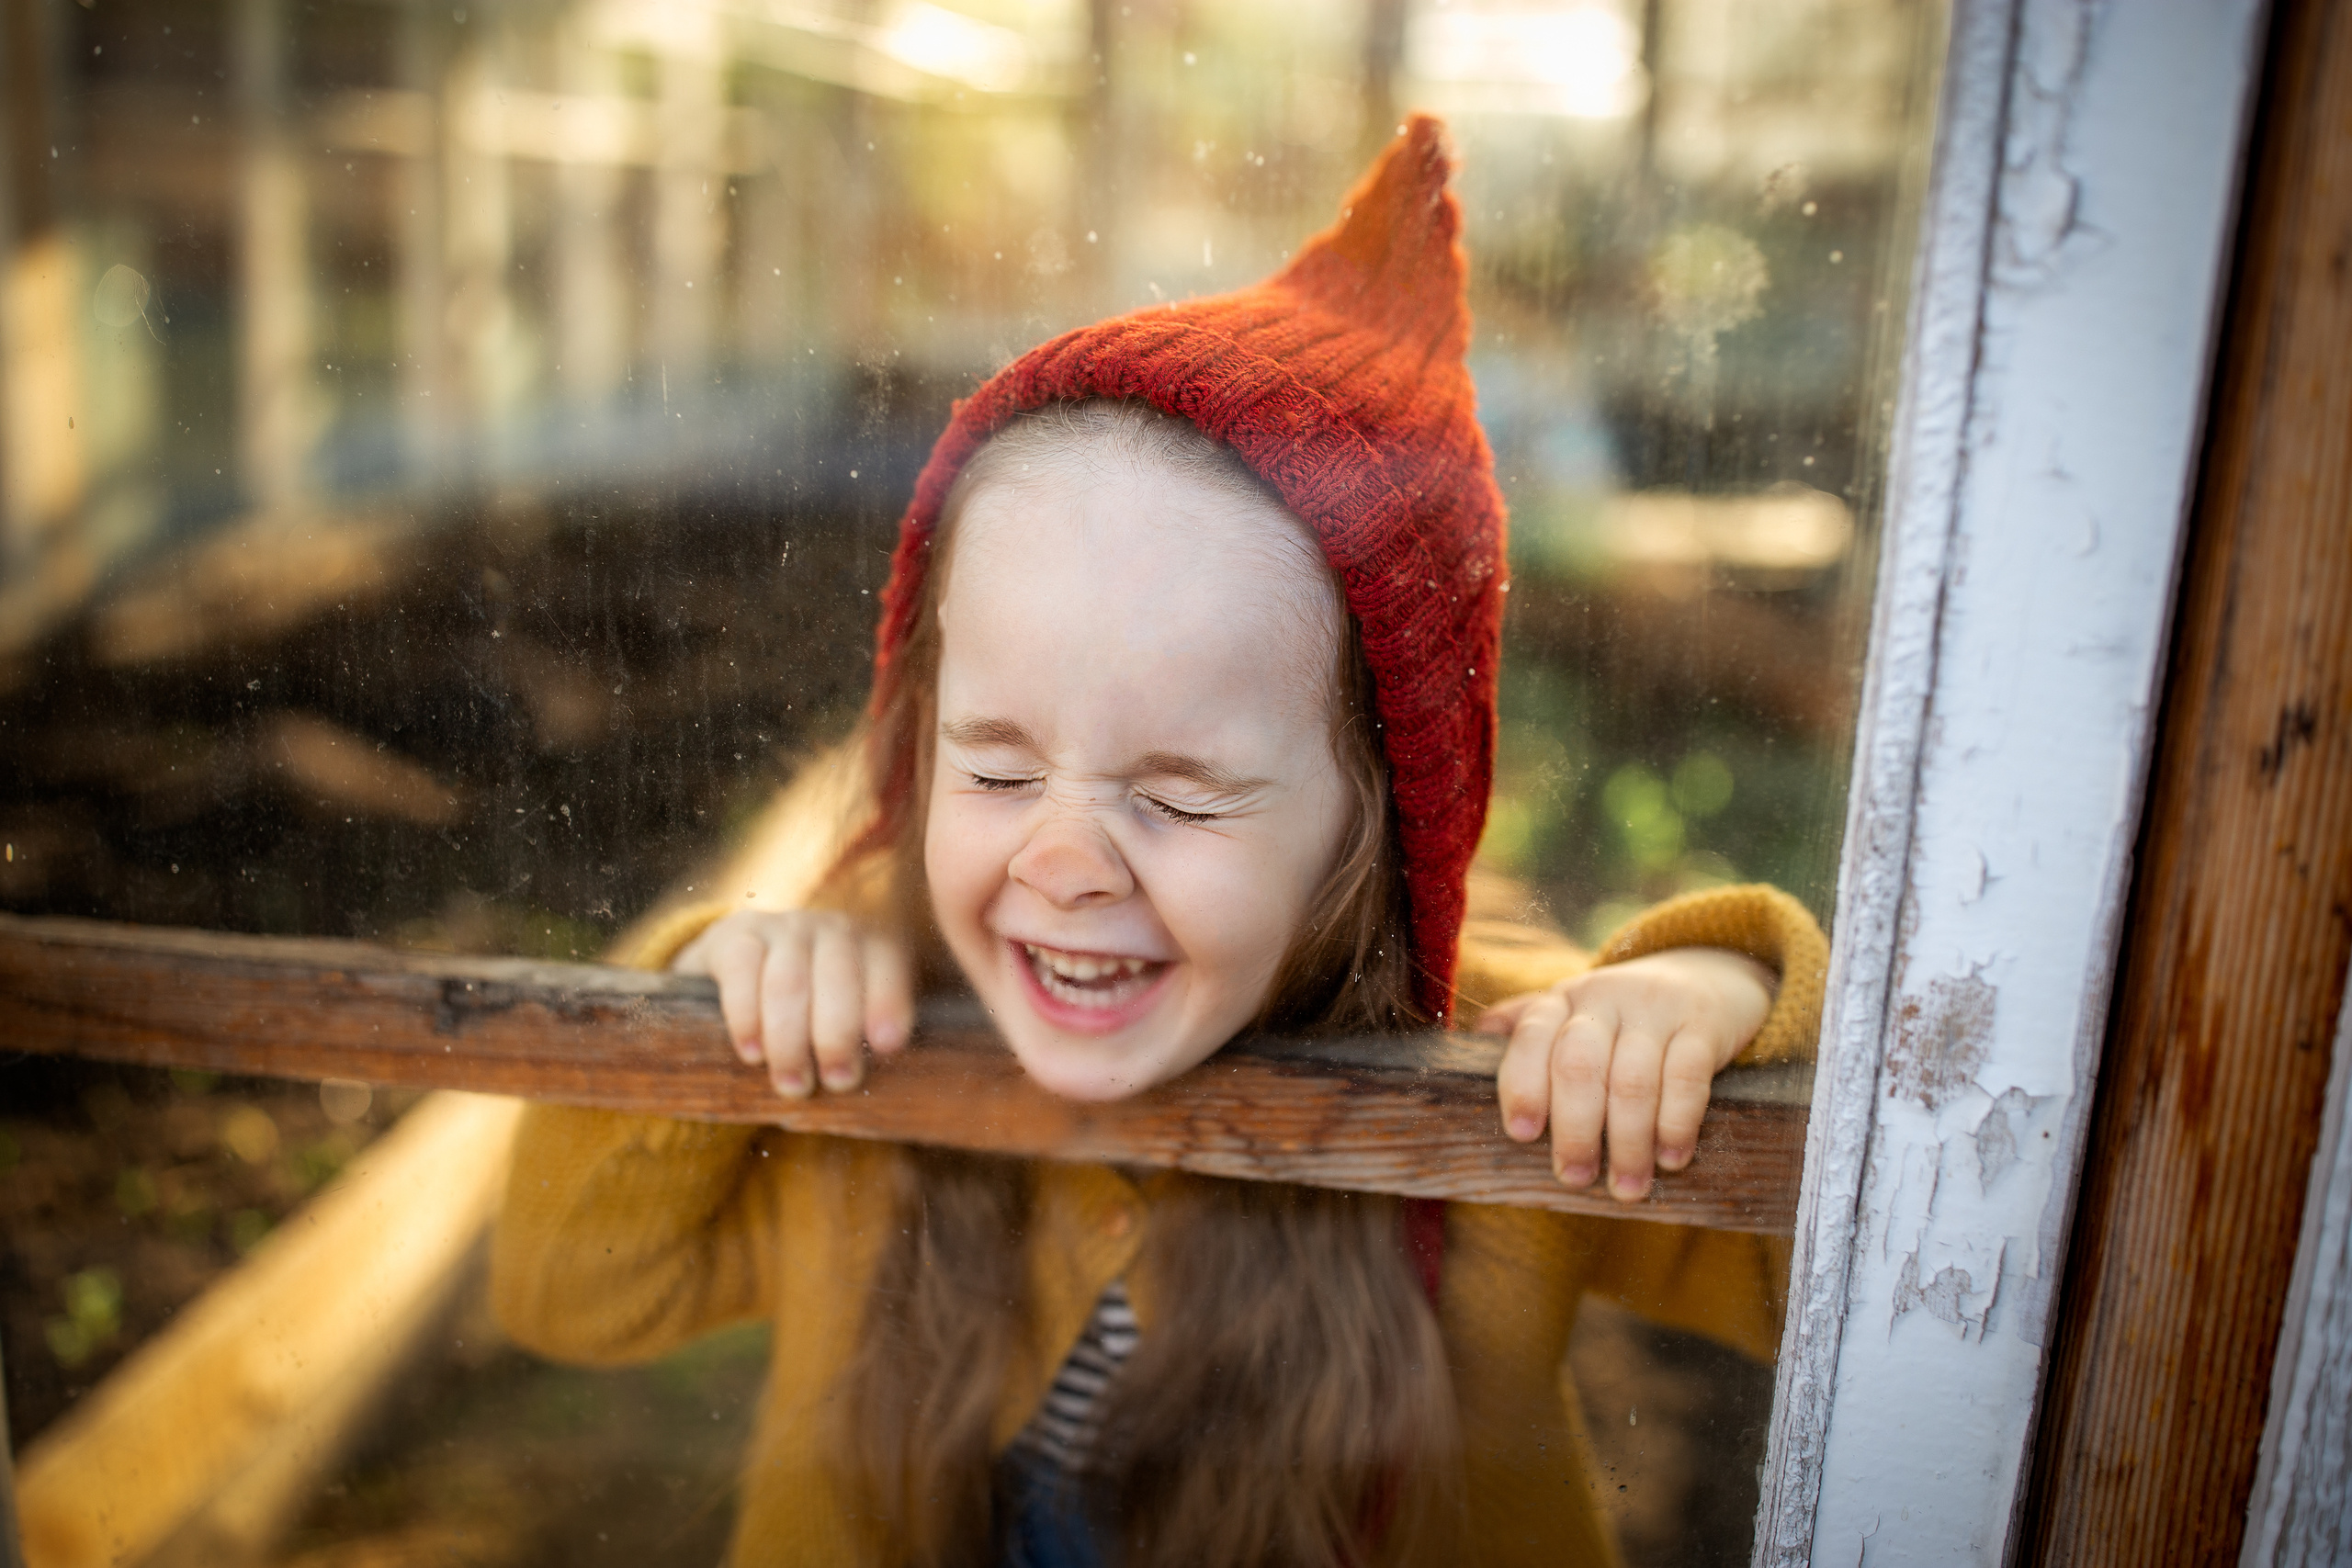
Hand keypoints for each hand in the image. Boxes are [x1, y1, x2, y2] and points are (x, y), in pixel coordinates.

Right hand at [672, 909, 913, 1099]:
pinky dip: (746, 1017)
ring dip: (790, 1040)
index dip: (888, 1003)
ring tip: (793, 1084)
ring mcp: (786, 927)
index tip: (887, 1046)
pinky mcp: (738, 933)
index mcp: (877, 944)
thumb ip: (873, 1039)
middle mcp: (834, 929)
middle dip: (837, 1036)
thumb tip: (877, 1083)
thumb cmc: (824, 1009)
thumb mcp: (860, 1016)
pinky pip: (741, 968)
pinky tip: (752, 1052)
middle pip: (837, 977)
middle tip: (836, 1082)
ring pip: (787, 981)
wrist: (756, 962)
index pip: (888, 966)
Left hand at [1481, 948, 1773, 1200]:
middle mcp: (1605, 998)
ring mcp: (1656, 1009)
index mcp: (1563, 1000)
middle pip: (1579, 1065)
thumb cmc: (1623, 1015)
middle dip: (1574, 1129)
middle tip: (1574, 1177)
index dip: (1522, 1085)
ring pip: (1633, 1081)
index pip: (1531, 1036)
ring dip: (1628, 1143)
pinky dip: (1677, 1124)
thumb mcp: (1573, 1011)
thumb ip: (1527, 1028)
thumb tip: (1473, 1043)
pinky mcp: (1703, 1026)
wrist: (1707, 974)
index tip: (1522, 1134)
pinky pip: (1687, 1078)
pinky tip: (1671, 1158)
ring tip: (1626, 1186)